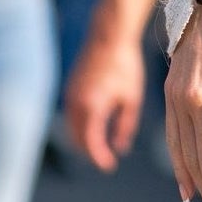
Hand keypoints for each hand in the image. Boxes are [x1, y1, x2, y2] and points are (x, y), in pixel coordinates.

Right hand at [66, 31, 146, 172]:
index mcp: (91, 107)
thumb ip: (125, 126)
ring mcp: (69, 95)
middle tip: (106, 159)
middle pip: (77, 139)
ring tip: (102, 145)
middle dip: (90, 151)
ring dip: (84, 139)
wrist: (109, 35)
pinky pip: (71, 115)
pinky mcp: (69, 87)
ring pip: (72, 128)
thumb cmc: (125, 64)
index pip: (90, 143)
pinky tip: (96, 124)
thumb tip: (120, 148)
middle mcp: (75, 103)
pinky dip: (80, 125)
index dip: (99, 158)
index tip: (110, 166)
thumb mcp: (131, 98)